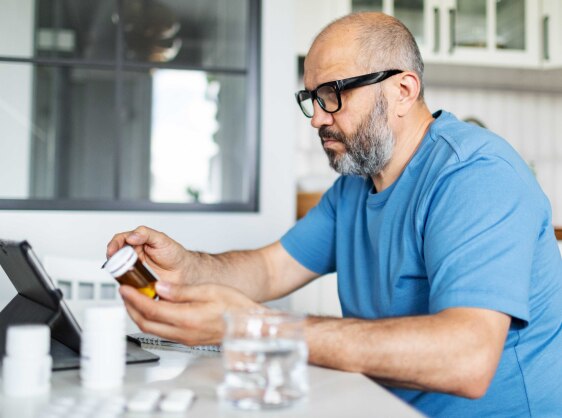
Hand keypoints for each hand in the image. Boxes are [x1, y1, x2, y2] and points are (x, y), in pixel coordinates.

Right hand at [106, 226, 187, 284]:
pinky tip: (128, 283)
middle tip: (116, 263)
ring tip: (122, 272)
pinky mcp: (137, 281)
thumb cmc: (174, 254)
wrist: (183, 271)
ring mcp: (134, 269)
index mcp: (137, 242)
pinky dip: (125, 283)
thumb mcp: (162, 239)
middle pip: (116, 256)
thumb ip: (146, 234)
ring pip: (118, 270)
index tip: (112, 250)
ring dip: (117, 272)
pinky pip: (126, 283)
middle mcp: (133, 255)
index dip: (114, 244)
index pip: (120, 240)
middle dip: (113, 259)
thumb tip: (132, 236)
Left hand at [120, 282, 261, 344]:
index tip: (125, 289)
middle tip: (125, 294)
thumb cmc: (236, 307)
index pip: (151, 309)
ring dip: (140, 315)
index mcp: (187, 318)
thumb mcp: (209, 290)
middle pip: (146, 323)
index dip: (134, 298)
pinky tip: (154, 309)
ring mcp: (185, 338)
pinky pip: (163, 331)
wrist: (249, 325)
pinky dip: (152, 320)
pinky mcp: (188, 339)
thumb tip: (160, 287)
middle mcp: (183, 332)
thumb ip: (181, 291)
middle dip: (131, 308)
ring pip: (153, 329)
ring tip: (135, 300)